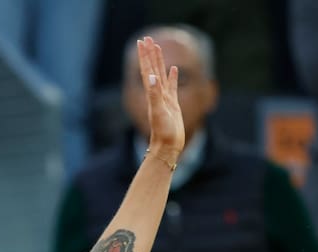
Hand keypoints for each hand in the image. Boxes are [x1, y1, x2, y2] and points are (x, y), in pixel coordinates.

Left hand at [136, 37, 184, 161]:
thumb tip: (152, 76)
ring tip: (157, 48)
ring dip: (159, 61)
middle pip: (152, 69)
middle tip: (148, 38)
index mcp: (152, 93)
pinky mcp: (173, 104)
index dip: (145, 56)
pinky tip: (174, 69)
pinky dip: (173, 76)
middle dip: (150, 54)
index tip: (143, 42)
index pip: (147, 70)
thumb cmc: (162, 131)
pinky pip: (172, 86)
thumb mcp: (158, 111)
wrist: (167, 146)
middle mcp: (156, 94)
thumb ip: (154, 94)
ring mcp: (164, 98)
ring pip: (162, 74)